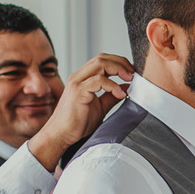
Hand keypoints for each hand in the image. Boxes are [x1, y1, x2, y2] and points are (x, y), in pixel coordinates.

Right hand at [29, 54, 134, 170]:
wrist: (61, 135)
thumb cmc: (77, 123)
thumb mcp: (101, 107)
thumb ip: (112, 96)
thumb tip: (127, 87)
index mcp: (84, 78)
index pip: (103, 60)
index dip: (119, 63)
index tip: (132, 72)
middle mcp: (79, 77)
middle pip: (102, 58)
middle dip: (121, 62)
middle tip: (133, 73)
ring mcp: (77, 83)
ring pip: (100, 64)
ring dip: (118, 69)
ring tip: (130, 79)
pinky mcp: (78, 92)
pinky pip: (98, 81)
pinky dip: (112, 85)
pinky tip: (121, 95)